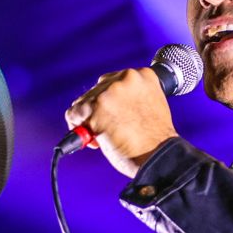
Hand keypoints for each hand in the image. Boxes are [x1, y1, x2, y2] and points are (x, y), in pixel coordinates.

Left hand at [63, 68, 177, 176]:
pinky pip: (73, 114)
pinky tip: (95, 139)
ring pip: (83, 102)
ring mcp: (110, 92)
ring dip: (89, 121)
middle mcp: (126, 77)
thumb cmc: (155, 140)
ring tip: (106, 136)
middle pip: (97, 90)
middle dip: (99, 111)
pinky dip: (78, 128)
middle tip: (110, 130)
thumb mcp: (150, 107)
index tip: (116, 116)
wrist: (158, 157)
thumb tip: (111, 103)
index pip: (114, 82)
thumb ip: (132, 98)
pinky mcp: (96, 107)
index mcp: (143, 75)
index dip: (112, 102)